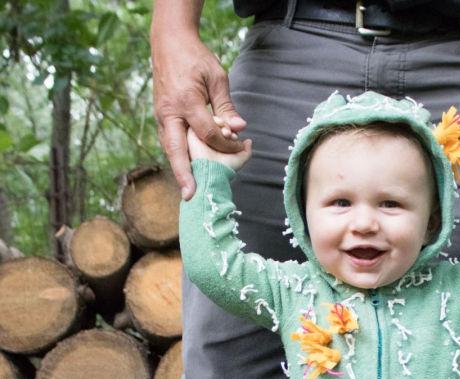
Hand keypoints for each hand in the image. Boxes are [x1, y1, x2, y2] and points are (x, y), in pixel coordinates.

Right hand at [152, 28, 247, 198]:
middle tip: (190, 195)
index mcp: (186, 101)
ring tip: (188, 191)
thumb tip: (239, 128)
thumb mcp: (216, 76)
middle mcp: (169, 111)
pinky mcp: (160, 117)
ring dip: (179, 170)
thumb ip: (226, 105)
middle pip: (176, 149)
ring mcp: (161, 115)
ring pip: (169, 148)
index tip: (240, 147)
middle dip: (183, 174)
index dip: (225, 144)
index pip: (207, 133)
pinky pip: (169, 142)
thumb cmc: (195, 58)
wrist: (168, 43)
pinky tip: (185, 172)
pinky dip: (177, 157)